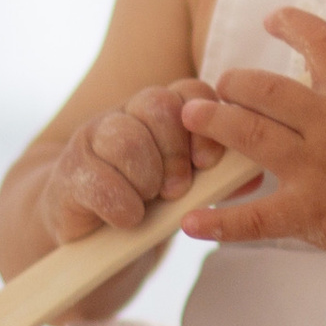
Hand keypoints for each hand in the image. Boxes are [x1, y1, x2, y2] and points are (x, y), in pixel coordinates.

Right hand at [40, 79, 225, 246]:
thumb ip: (221, 176)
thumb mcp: (191, 188)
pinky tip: (128, 218)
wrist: (92, 233)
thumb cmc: (151, 204)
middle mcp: (129, 114)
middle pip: (157, 105)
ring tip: (150, 202)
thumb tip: (256, 172)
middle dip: (174, 152)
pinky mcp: (69, 170)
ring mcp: (94, 137)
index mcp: (165, 112)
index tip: (208, 163)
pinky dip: (121, 204)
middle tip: (177, 189)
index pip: (192, 92)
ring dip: (146, 178)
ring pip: (126, 138)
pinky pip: (98, 178)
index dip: (205, 124)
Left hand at [178, 10, 325, 263]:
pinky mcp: (310, 212)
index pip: (320, 41)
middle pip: (266, 90)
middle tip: (220, 87)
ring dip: (215, 123)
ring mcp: (317, 169)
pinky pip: (256, 218)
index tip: (273, 20)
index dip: (292, 24)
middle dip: (234, 83)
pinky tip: (191, 221)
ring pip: (252, 137)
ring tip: (193, 117)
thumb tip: (314, 64)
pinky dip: (220, 222)